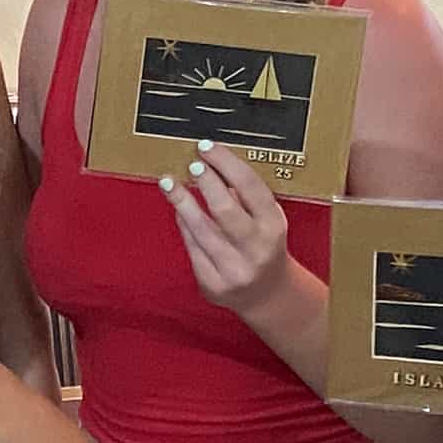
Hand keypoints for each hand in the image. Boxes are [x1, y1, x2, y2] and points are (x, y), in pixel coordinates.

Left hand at [156, 144, 294, 313]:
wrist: (268, 295)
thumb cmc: (264, 247)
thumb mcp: (268, 220)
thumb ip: (246, 197)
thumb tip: (211, 165)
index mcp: (274, 227)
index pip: (250, 187)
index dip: (225, 163)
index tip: (207, 147)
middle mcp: (256, 250)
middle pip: (225, 209)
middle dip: (205, 182)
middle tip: (192, 164)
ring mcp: (234, 270)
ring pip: (201, 229)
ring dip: (182, 202)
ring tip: (168, 183)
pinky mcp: (213, 284)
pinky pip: (192, 248)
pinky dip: (184, 226)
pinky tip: (178, 210)